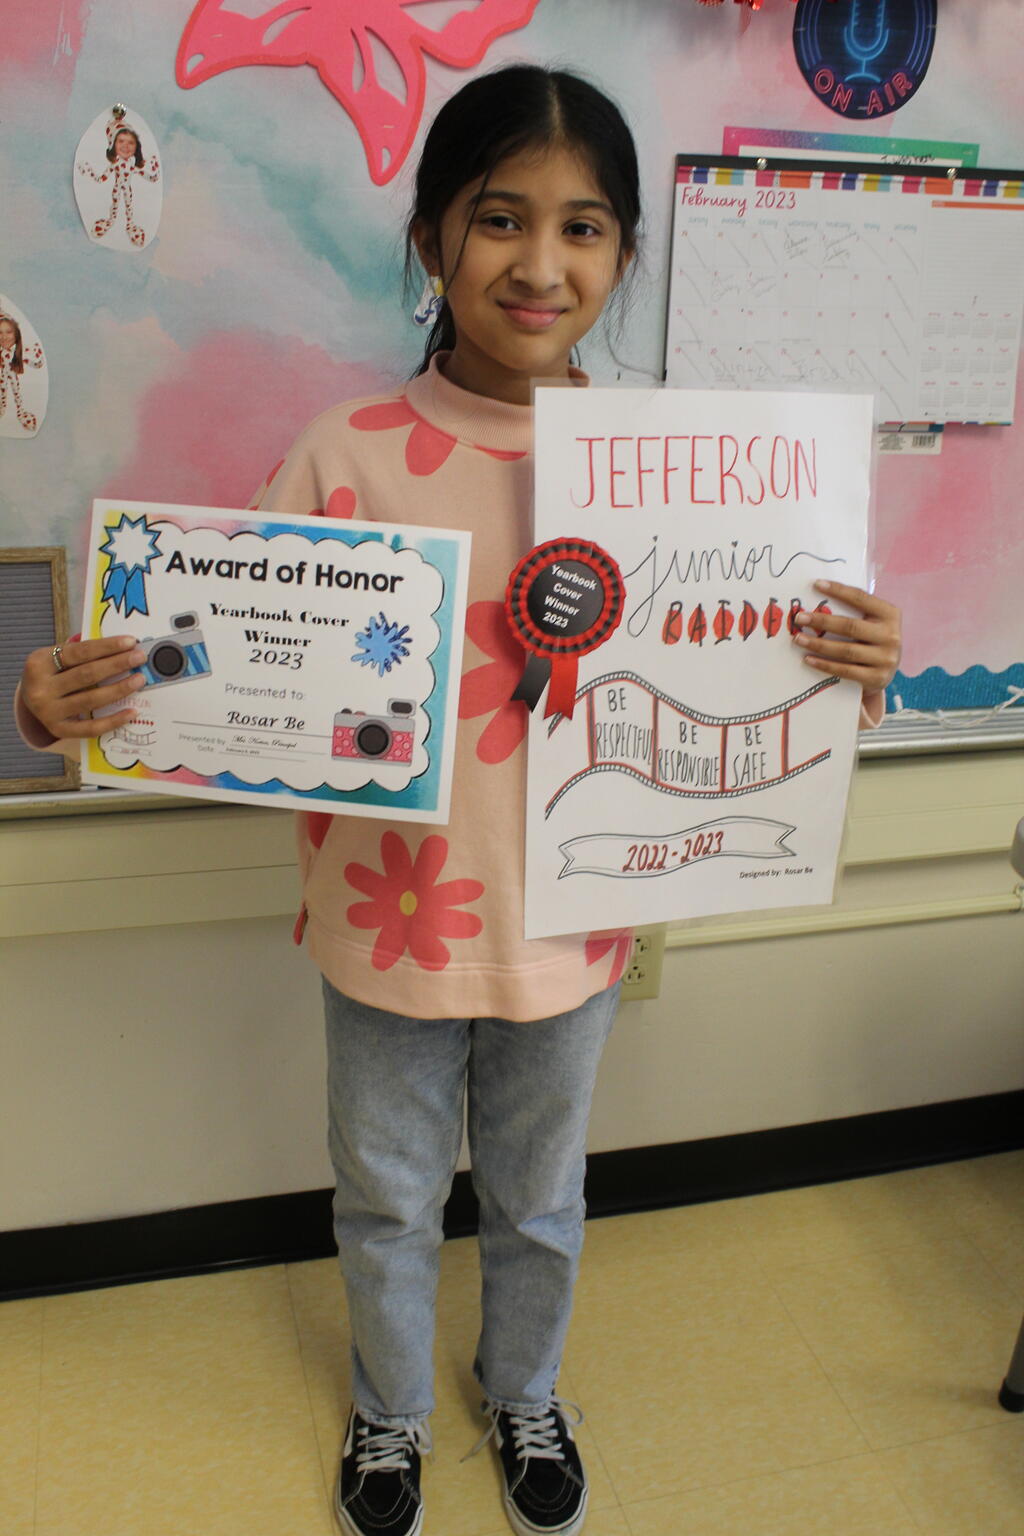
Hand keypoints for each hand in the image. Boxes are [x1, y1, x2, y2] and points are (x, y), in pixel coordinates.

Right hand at [21, 636, 147, 739]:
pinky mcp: (58, 730)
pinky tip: (132, 712)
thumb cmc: (53, 674)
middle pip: (87, 674)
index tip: (130, 642)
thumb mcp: (57, 658)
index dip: (107, 646)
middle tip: (140, 658)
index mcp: (39, 663)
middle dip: (117, 664)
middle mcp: (40, 688)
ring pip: (91, 700)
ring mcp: (48, 712)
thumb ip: (83, 652)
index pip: (80, 652)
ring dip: (119, 689)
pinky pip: (91, 728)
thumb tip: (122, 647)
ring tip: (139, 680)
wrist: (31, 700)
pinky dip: (114, 720)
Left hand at [791, 580, 901, 695]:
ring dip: (818, 644)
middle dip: (822, 621)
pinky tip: (808, 659)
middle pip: (850, 626)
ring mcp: (886, 659)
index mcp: (890, 615)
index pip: (861, 599)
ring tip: (798, 639)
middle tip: (799, 618)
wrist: (885, 673)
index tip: (817, 584)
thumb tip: (818, 599)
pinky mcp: (877, 678)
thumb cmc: (872, 641)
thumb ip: (854, 612)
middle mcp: (891, 636)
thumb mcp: (872, 623)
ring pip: (846, 650)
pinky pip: (845, 671)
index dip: (839, 590)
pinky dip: (824, 665)